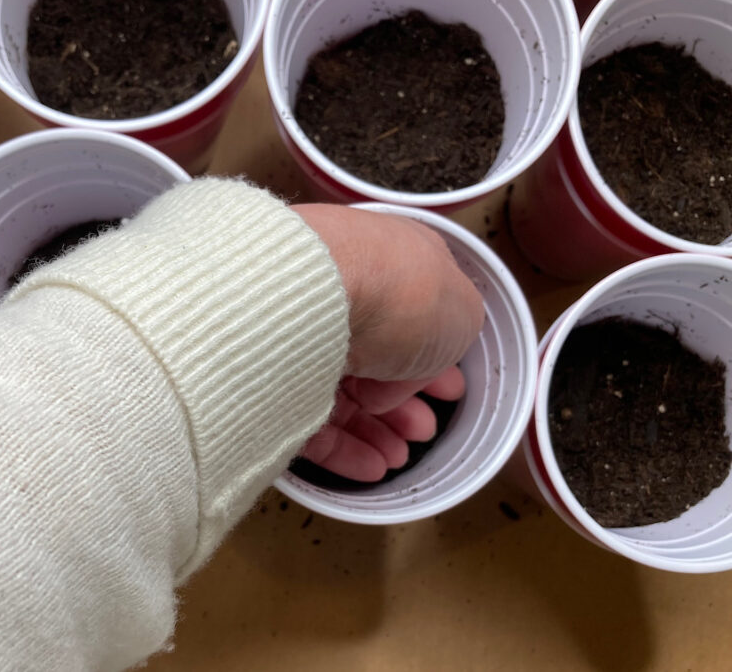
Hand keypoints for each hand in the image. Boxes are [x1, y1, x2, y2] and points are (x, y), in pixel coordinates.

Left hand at [293, 204, 484, 480]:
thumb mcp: (462, 314)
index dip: (432, 357)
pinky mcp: (269, 374)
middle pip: (372, 355)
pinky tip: (370, 468)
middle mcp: (340, 291)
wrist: (319, 289)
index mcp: (387, 264)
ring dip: (375, 430)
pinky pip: (305, 417)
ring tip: (398, 457)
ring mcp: (300, 330)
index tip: (447, 391)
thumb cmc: (398, 290)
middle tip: (422, 428)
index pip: (410, 313)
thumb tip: (415, 371)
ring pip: (337, 390)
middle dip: (402, 400)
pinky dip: (341, 447)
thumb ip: (451, 338)